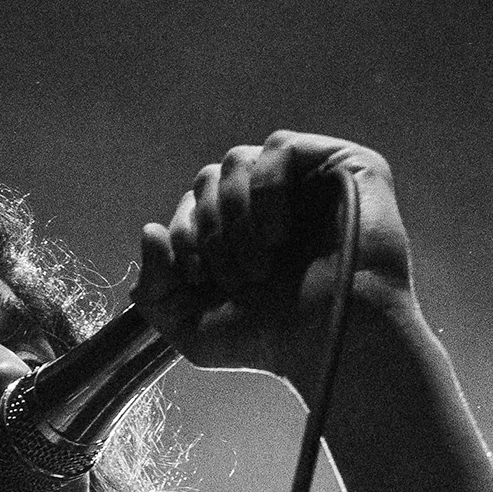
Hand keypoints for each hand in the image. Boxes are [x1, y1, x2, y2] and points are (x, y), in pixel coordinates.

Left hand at [134, 131, 416, 402]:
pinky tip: (278, 235)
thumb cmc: (272, 341)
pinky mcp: (344, 164)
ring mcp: (309, 179)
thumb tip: (149, 230)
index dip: (183, 234)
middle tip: (236, 277)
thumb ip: (154, 287)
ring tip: (259, 263)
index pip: (193, 201)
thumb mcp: (191, 327)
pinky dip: (266, 188)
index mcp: (242, 230)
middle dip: (208, 230)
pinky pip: (280, 146)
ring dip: (234, 215)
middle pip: (210, 176)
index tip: (195, 278)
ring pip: (238, 158)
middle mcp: (274, 201)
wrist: (331, 345)